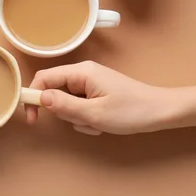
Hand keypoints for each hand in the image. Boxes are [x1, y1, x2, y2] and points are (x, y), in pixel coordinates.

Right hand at [25, 61, 173, 134]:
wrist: (162, 112)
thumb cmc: (131, 111)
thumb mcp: (94, 113)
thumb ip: (64, 106)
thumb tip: (40, 98)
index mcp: (81, 72)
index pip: (44, 78)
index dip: (33, 97)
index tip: (33, 118)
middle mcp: (83, 73)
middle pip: (55, 92)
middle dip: (64, 112)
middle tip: (84, 121)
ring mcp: (91, 83)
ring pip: (67, 102)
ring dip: (78, 118)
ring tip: (98, 123)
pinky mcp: (97, 92)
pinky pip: (80, 106)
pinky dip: (86, 118)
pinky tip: (103, 122)